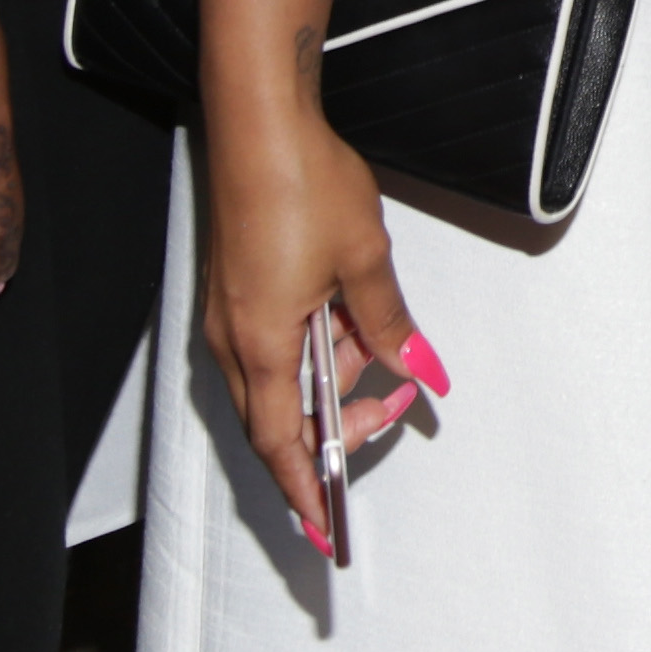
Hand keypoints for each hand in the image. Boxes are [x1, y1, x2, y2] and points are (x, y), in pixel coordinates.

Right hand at [196, 87, 438, 559]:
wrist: (258, 120)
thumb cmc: (301, 182)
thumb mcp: (365, 260)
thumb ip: (391, 323)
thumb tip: (420, 368)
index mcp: (262, 346)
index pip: (281, 444)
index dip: (305, 490)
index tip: (324, 531)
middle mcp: (234, 338)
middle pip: (281, 416)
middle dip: (337, 420)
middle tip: (392, 403)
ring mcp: (230, 313)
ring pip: (280, 375)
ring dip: (329, 369)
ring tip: (371, 329)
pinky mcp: (235, 286)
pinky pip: (273, 339)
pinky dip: (312, 340)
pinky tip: (344, 309)